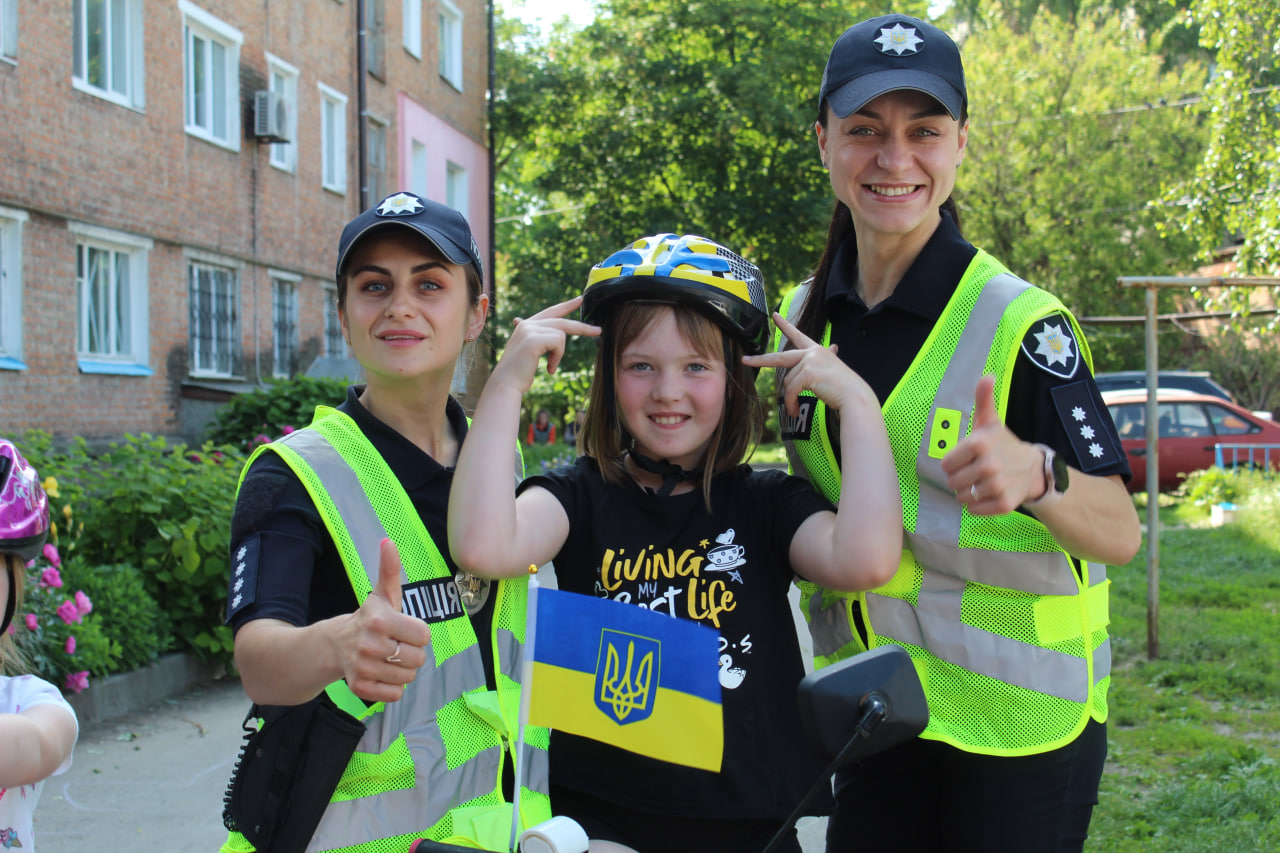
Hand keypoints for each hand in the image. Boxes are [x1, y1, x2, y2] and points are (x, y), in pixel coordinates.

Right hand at [340, 538, 431, 702]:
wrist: (334, 644)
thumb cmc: (369, 618)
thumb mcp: (381, 594)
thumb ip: (390, 569)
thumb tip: (388, 541)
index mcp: (379, 620)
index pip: (424, 636)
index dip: (417, 633)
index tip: (404, 629)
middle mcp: (370, 645)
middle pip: (418, 659)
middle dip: (411, 652)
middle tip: (395, 644)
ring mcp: (363, 668)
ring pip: (407, 678)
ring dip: (402, 670)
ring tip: (388, 657)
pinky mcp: (360, 687)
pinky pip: (395, 695)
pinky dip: (392, 687)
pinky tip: (381, 673)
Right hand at [490, 296, 600, 394]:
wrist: (506, 383)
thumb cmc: (518, 373)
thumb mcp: (528, 352)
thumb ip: (536, 339)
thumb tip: (541, 331)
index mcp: (526, 325)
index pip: (551, 311)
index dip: (566, 306)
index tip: (580, 299)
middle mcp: (527, 324)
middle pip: (562, 321)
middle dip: (582, 327)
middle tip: (599, 330)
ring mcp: (529, 329)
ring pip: (561, 334)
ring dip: (559, 354)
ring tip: (550, 367)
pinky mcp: (534, 338)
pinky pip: (559, 343)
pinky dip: (557, 358)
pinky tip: (548, 368)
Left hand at [743, 312, 875, 415]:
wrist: (855, 397)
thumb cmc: (844, 387)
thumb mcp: (833, 368)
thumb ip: (827, 358)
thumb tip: (834, 346)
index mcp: (817, 350)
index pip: (798, 335)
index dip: (785, 325)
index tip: (775, 316)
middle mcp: (812, 352)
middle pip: (779, 357)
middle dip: (759, 360)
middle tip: (745, 361)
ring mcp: (810, 361)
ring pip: (788, 382)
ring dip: (789, 399)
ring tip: (795, 410)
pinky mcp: (808, 373)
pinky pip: (791, 390)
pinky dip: (791, 403)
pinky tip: (795, 412)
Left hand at [942, 376, 1044, 514]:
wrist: (1033, 469)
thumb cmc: (1004, 444)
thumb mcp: (990, 421)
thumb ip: (983, 399)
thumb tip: (986, 376)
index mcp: (979, 443)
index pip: (946, 464)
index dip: (954, 463)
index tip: (967, 459)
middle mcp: (988, 465)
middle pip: (952, 482)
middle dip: (960, 478)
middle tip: (975, 472)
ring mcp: (997, 486)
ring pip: (962, 497)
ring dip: (968, 493)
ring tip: (981, 483)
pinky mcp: (1004, 504)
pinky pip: (975, 510)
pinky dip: (977, 506)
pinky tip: (988, 494)